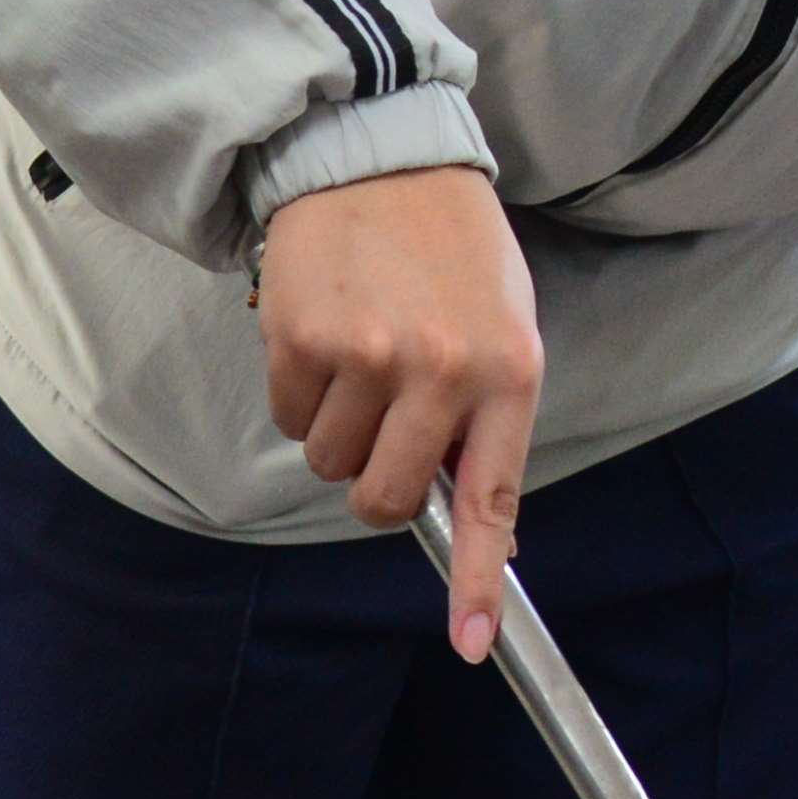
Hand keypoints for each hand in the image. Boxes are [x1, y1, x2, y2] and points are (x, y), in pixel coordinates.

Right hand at [258, 166, 545, 656]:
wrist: (378, 154)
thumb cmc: (450, 249)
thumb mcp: (501, 325)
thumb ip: (489, 419)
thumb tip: (477, 525)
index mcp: (507, 373)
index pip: (491, 501)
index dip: (478, 582)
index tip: (470, 644)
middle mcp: (442, 371)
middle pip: (384, 498)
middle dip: (373, 482)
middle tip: (379, 430)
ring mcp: (369, 357)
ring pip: (328, 460)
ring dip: (335, 427)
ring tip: (358, 353)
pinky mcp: (304, 339)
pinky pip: (289, 415)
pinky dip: (299, 391)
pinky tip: (324, 332)